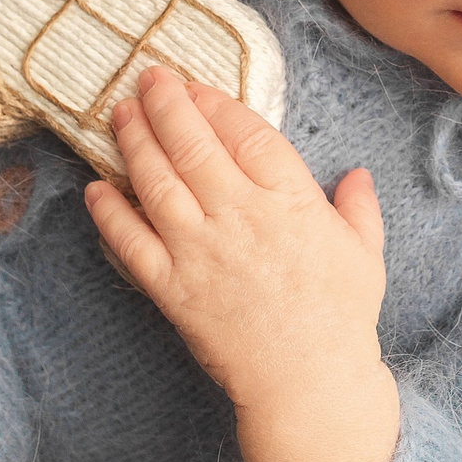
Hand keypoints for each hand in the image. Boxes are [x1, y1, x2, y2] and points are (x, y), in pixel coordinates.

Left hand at [84, 66, 398, 461]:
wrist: (309, 383)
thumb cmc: (341, 318)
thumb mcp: (365, 254)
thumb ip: (357, 207)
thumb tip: (355, 175)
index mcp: (291, 200)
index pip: (245, 131)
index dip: (215, 102)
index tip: (196, 85)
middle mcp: (241, 216)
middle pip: (192, 144)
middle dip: (165, 103)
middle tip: (147, 78)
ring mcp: (201, 251)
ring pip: (156, 182)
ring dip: (134, 142)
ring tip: (118, 114)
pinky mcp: (173, 288)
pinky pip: (131, 243)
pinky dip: (110, 213)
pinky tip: (96, 188)